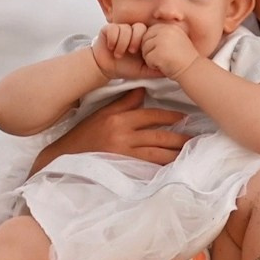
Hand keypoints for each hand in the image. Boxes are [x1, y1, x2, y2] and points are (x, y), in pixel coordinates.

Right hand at [33, 89, 188, 170]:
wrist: (63, 158)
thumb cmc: (83, 135)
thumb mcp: (102, 114)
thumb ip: (124, 103)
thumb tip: (143, 91)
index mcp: (119, 119)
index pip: (150, 115)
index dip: (170, 116)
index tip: (184, 117)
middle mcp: (123, 135)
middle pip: (158, 135)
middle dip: (179, 137)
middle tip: (196, 138)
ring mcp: (123, 154)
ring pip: (157, 153)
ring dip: (175, 154)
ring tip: (190, 153)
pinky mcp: (122, 168)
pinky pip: (147, 168)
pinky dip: (161, 167)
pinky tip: (173, 168)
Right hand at [92, 24, 160, 80]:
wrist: (107, 69)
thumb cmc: (126, 68)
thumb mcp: (145, 70)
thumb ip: (158, 68)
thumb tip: (173, 70)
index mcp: (143, 39)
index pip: (150, 32)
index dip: (147, 42)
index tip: (143, 54)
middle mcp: (132, 32)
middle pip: (139, 27)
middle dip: (136, 40)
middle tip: (132, 52)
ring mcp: (120, 29)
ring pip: (126, 28)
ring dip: (123, 43)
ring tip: (119, 54)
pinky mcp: (108, 30)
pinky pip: (113, 29)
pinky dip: (113, 40)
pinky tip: (112, 48)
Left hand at [138, 22, 198, 79]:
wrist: (193, 70)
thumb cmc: (184, 58)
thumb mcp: (176, 39)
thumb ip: (163, 34)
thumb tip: (143, 32)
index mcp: (169, 27)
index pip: (150, 32)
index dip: (154, 44)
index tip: (164, 50)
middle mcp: (165, 31)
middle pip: (145, 40)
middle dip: (151, 50)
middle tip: (164, 56)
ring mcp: (161, 41)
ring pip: (145, 50)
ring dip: (152, 59)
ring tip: (165, 61)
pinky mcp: (158, 53)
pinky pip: (147, 59)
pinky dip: (153, 66)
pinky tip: (165, 65)